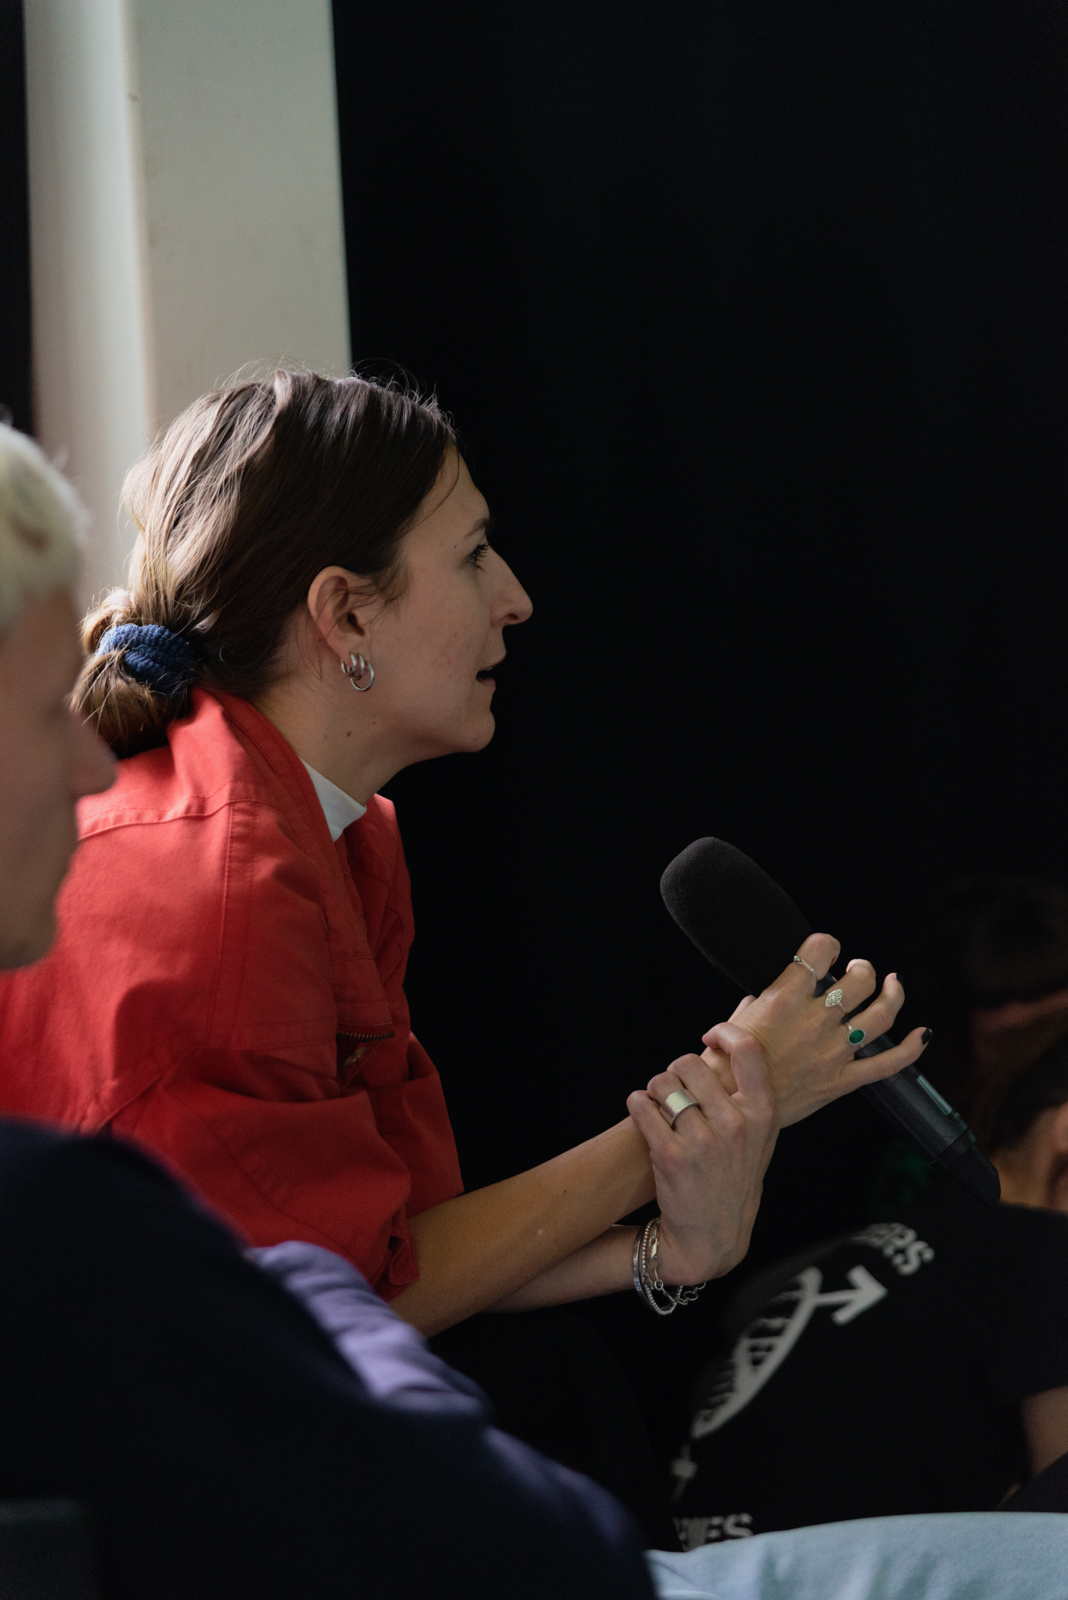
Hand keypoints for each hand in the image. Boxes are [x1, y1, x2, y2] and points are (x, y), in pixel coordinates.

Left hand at [627, 1022, 778, 1284]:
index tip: (709, 1037)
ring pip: (661, 1083)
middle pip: (689, 1062)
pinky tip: (644, 1115)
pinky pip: (641, 1106)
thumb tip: (737, 1029)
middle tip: (675, 1088)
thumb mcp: (759, 1136)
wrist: (713, 1236)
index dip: (724, 1032)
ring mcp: (703, 1141)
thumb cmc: (734, 1178)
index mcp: (762, 1114)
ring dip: (654, 1090)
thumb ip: (751, 1090)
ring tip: (659, 1107)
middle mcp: (736, 1124)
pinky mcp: (670, 1156)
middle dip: (675, 1071)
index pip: (747, 1050)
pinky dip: (637, 1106)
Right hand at [701, 934, 929, 1126]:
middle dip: (863, 969)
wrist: (730, 1108)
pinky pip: (887, 1064)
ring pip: (880, 1015)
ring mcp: (832, 1053)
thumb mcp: (734, 1021)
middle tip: (858, 970)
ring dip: (891, 994)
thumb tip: (765, 997)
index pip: (819, 951)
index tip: (826, 951)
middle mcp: (814, 1022)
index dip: (827, 945)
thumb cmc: (725, 1065)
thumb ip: (758, 1003)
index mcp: (784, 999)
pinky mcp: (842, 1082)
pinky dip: (911, 1048)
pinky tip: (922, 1034)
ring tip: (890, 985)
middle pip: (859, 981)